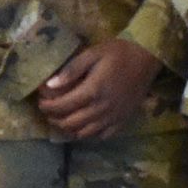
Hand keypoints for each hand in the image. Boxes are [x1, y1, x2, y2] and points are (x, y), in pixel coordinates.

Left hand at [35, 35, 163, 140]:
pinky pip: (102, 135)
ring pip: (84, 133)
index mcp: (93, 91)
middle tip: (48, 111)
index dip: (48, 106)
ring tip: (62, 119)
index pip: (63, 106)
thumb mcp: (93, 53)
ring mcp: (113, 117)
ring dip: (69, 129)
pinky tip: (84, 126)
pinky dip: (89, 134)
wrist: (147, 57)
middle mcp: (102, 108)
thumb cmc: (119, 52)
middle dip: (55, 119)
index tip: (40, 102)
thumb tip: (49, 85)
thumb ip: (71, 70)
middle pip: (71, 123)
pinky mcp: (123, 120)